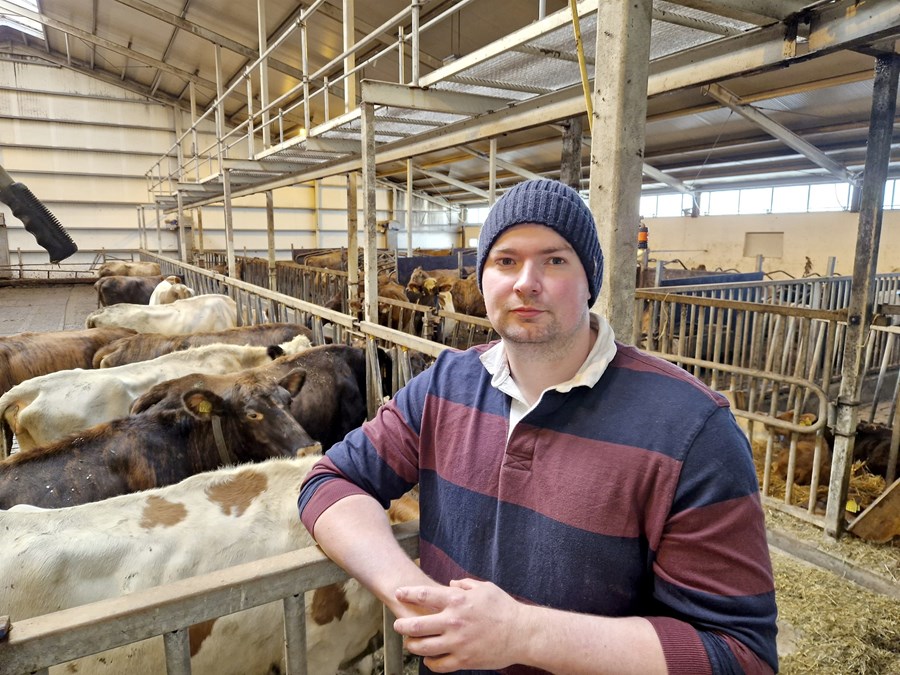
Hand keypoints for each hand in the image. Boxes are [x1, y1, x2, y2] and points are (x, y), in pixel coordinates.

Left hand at [392, 578, 526, 671]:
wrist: (522, 634)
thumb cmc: (504, 608)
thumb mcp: (485, 588)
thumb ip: (465, 584)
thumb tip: (451, 583)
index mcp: (457, 600)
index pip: (424, 595)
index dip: (408, 594)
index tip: (399, 593)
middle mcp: (453, 622)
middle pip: (416, 625)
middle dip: (402, 626)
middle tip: (398, 625)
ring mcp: (457, 643)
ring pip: (423, 648)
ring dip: (412, 646)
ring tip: (410, 643)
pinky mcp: (463, 660)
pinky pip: (438, 665)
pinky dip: (430, 663)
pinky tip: (429, 658)